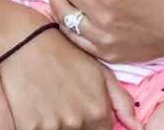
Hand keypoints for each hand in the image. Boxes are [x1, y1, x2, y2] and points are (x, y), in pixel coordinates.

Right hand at [0, 24, 141, 129]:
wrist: (27, 43)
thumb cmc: (66, 55)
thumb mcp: (100, 71)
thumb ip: (120, 101)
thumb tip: (136, 127)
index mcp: (97, 111)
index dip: (95, 126)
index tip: (87, 115)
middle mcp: (77, 122)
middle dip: (78, 126)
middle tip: (67, 103)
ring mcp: (52, 127)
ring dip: (58, 126)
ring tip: (52, 103)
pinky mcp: (28, 128)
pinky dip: (39, 126)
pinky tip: (38, 108)